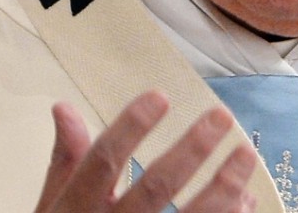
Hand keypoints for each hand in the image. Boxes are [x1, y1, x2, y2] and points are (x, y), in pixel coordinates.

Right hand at [36, 92, 257, 212]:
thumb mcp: (52, 205)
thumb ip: (66, 159)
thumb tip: (64, 108)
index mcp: (78, 207)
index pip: (104, 160)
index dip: (132, 127)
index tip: (160, 97)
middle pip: (156, 187)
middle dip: (192, 149)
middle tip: (221, 116)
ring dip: (223, 187)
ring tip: (244, 155)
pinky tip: (244, 199)